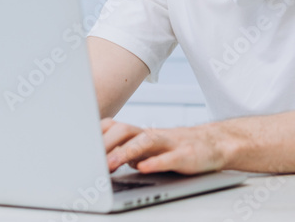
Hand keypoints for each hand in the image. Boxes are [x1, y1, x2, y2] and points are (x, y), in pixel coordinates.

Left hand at [101, 118, 227, 174]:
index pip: (114, 126)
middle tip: (89, 158)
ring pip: (146, 141)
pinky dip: (156, 162)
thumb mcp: (149, 150)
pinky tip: (143, 168)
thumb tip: (99, 160)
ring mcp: (171, 143)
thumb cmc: (177, 149)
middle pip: (126, 130)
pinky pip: (170, 158)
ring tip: (109, 164)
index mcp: (142, 134)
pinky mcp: (187, 155)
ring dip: (125, 151)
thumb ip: (127, 152)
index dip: (96, 134)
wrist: (216, 144)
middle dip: (106, 143)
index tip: (77, 146)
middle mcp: (154, 135)